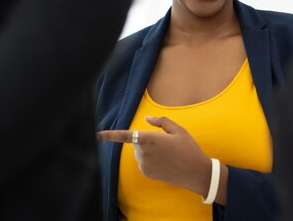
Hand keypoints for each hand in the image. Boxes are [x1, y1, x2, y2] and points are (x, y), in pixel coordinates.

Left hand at [97, 116, 211, 195]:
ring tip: (168, 153)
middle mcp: (144, 153)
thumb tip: (147, 119)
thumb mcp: (179, 130)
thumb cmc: (188, 148)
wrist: (195, 172)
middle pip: (137, 142)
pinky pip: (143, 162)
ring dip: (148, 150)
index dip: (110, 135)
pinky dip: (151, 160)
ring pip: (140, 152)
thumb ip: (161, 121)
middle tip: (167, 143)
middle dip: (147, 140)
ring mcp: (144, 164)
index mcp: (150, 139)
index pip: (126, 135)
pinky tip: (165, 162)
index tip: (97, 134)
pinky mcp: (146, 173)